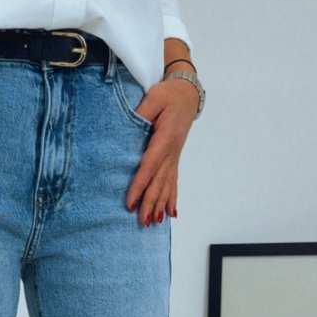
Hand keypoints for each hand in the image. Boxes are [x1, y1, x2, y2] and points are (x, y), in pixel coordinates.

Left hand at [126, 76, 197, 222]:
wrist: (186, 95)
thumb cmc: (168, 95)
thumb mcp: (154, 98)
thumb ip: (142, 112)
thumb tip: (130, 126)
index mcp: (166, 138)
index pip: (149, 165)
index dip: (140, 185)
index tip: (131, 202)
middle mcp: (172, 152)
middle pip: (159, 181)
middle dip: (150, 202)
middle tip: (142, 221)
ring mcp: (174, 157)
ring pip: (167, 185)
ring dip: (160, 205)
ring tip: (153, 222)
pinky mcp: (174, 159)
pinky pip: (174, 182)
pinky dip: (172, 199)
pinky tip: (171, 214)